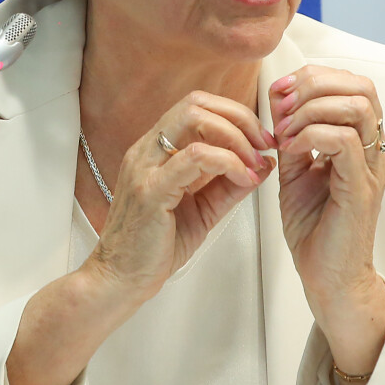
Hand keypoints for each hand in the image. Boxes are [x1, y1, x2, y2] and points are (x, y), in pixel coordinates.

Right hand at [84, 91, 274, 305]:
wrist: (119, 280)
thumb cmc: (155, 247)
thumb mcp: (203, 210)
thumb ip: (230, 185)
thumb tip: (264, 162)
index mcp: (155, 150)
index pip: (197, 107)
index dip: (236, 115)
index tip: (263, 140)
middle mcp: (146, 150)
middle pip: (196, 104)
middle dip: (240, 118)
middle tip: (264, 144)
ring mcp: (145, 166)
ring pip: (194, 120)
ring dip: (236, 137)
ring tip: (255, 163)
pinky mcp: (150, 189)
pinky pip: (194, 157)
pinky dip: (228, 162)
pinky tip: (244, 178)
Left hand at [269, 66, 384, 336]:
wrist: (327, 278)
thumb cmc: (315, 228)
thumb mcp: (296, 171)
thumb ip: (293, 136)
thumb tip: (279, 101)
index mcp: (364, 142)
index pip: (354, 84)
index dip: (314, 77)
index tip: (278, 91)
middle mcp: (376, 151)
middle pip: (362, 87)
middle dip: (314, 84)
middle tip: (281, 103)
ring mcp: (372, 169)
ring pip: (358, 107)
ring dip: (312, 108)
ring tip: (284, 128)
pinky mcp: (361, 190)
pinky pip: (345, 142)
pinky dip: (311, 135)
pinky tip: (289, 148)